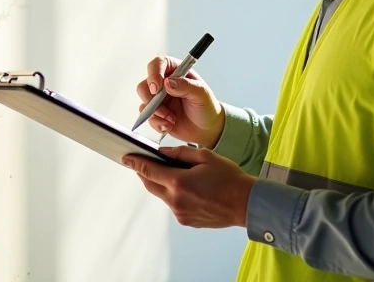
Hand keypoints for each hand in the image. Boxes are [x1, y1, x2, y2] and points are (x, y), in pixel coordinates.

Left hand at [122, 146, 254, 228]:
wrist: (247, 204)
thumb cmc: (230, 178)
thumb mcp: (205, 156)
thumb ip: (180, 153)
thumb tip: (162, 153)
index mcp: (179, 182)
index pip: (148, 170)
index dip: (135, 163)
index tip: (126, 157)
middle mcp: (176, 200)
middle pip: (150, 185)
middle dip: (145, 173)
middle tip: (142, 162)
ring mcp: (180, 213)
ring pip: (163, 195)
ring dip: (162, 184)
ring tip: (173, 173)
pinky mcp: (186, 221)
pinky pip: (174, 205)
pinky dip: (175, 195)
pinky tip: (188, 188)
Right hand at [136, 56, 224, 147]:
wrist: (207, 129)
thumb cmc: (207, 107)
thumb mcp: (202, 94)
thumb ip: (186, 86)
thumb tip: (168, 82)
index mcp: (176, 72)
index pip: (159, 64)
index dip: (154, 73)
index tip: (157, 88)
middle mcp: (164, 84)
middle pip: (145, 84)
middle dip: (150, 98)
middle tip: (161, 107)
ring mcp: (159, 99)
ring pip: (144, 102)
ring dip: (156, 113)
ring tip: (171, 119)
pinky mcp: (156, 113)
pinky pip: (148, 117)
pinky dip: (157, 123)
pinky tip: (169, 125)